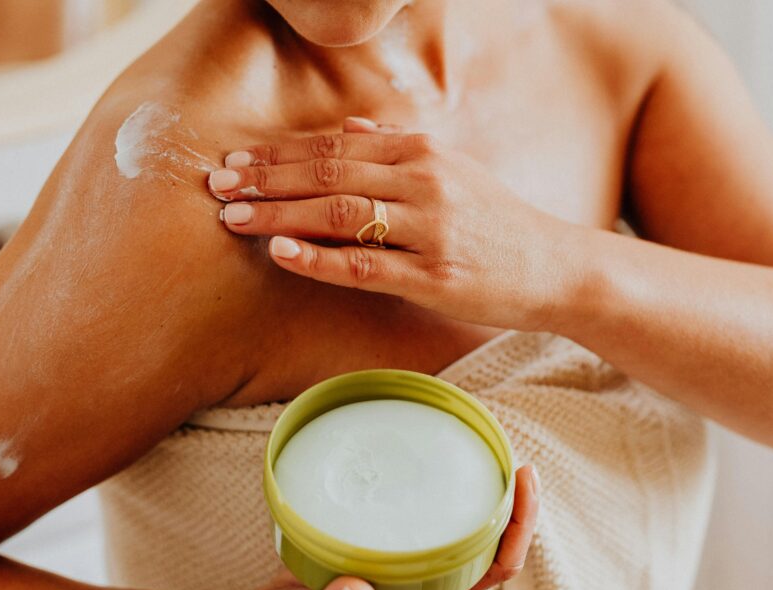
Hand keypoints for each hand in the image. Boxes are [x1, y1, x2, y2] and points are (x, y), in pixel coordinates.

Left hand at [208, 118, 584, 331]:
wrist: (556, 266)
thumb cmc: (497, 221)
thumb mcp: (453, 171)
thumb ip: (398, 148)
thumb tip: (350, 129)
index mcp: (422, 152)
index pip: (333, 147)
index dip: (278, 154)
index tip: (234, 161)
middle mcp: (423, 182)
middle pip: (327, 174)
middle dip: (266, 178)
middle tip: (216, 184)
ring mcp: (430, 230)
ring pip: (339, 214)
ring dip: (280, 214)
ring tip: (233, 216)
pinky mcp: (435, 278)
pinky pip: (366, 265)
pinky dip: (319, 258)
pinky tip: (281, 254)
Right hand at [214, 464, 539, 589]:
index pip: (494, 568)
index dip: (519, 525)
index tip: (521, 477)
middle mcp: (420, 585)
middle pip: (489, 541)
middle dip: (507, 498)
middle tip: (503, 445)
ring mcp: (399, 569)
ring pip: (458, 528)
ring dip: (475, 491)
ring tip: (473, 445)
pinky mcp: (374, 553)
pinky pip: (420, 520)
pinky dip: (430, 492)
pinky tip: (415, 463)